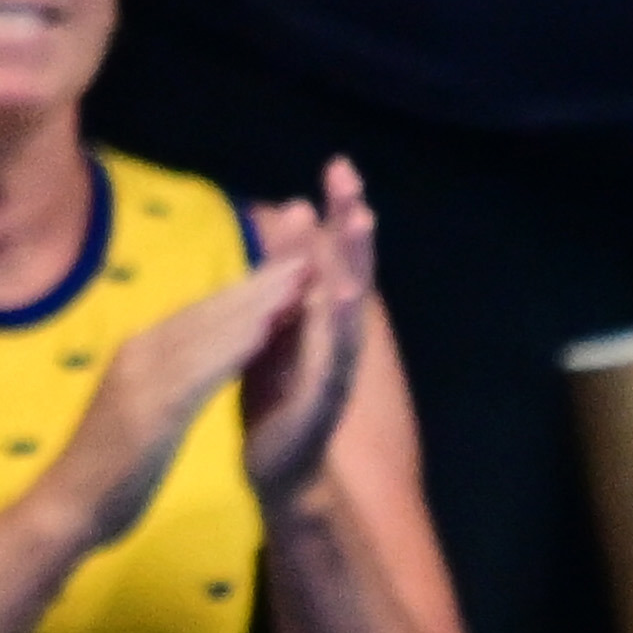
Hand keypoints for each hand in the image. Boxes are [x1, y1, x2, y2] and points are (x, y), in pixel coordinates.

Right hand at [41, 247, 312, 551]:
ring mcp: (143, 376)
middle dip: (258, 282)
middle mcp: (138, 350)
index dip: (244, 289)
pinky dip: (237, 345)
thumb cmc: (104, 467)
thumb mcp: (138, 409)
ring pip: (209, 330)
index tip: (284, 269)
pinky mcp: (153, 407)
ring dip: (258, 302)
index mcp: (136, 351)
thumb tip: (188, 356)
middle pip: (208, 309)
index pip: (198, 312)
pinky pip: (203, 368)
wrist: (66, 506)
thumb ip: (162, 378)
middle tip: (304, 255)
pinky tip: (269, 331)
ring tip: (300, 279)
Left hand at [240, 159, 374, 508]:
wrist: (278, 468)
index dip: (335, 214)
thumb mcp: (273, 322)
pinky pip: (331, 363)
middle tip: (349, 181)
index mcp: (319, 317)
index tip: (337, 164)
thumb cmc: (276, 390)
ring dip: (353, 267)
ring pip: (347, 312)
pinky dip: (337, 331)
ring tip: (358, 224)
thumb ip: (282, 273)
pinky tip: (341, 300)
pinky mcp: (321, 404)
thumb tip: (289, 211)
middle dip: (349, 228)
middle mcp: (335, 338)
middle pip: (347, 274)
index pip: (330, 257)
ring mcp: (333, 371)